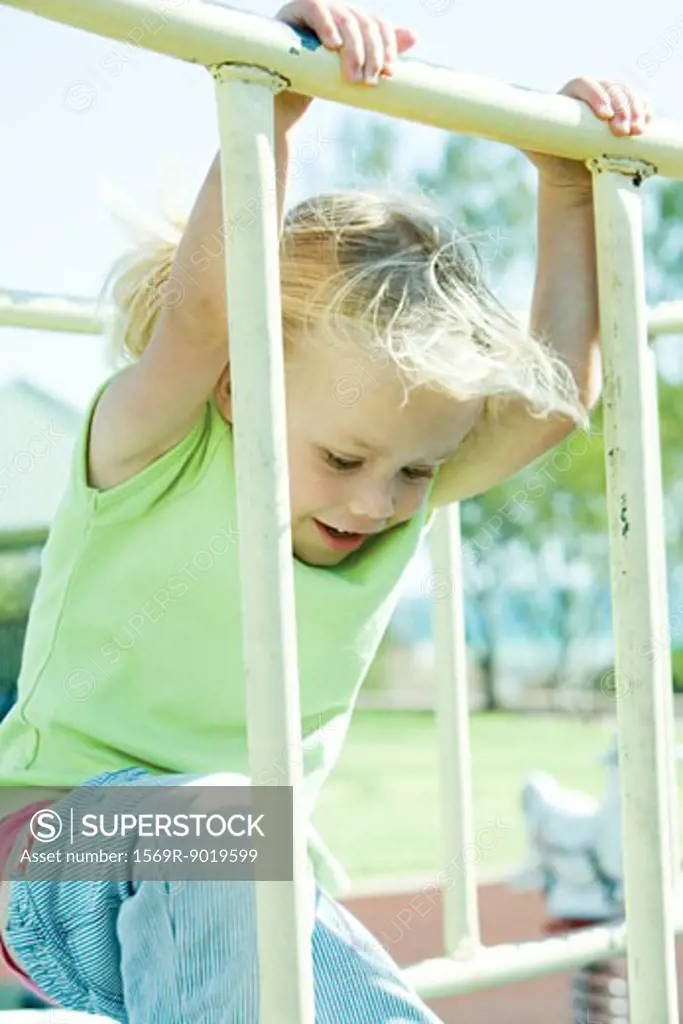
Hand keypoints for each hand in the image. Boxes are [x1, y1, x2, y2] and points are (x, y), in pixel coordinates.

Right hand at [275, 1, 416, 121]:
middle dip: (371, 52)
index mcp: (350, 20)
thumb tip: (414, 35)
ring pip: (344, 18)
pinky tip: (332, 45)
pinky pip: (314, 9)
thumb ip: (378, 52)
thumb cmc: (318, 83)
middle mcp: (335, 9)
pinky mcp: (293, 12)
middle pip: (362, 21)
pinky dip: (326, 25)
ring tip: (352, 77)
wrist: (283, 98)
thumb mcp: (352, 71)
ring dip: (353, 49)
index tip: (390, 71)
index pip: (376, 22)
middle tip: (370, 81)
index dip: (388, 44)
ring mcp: (314, 8)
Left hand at [523, 78, 653, 194]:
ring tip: (634, 131)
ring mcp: (611, 101)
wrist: (571, 177)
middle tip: (621, 130)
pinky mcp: (625, 112)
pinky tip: (644, 124)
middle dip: (620, 107)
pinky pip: (639, 102)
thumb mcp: (534, 146)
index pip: (583, 85)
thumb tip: (494, 123)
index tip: (604, 115)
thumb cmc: (552, 161)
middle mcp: (591, 94)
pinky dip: (644, 111)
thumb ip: (518, 132)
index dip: (595, 96)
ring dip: (634, 110)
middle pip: (610, 88)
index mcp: (568, 95)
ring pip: (627, 94)